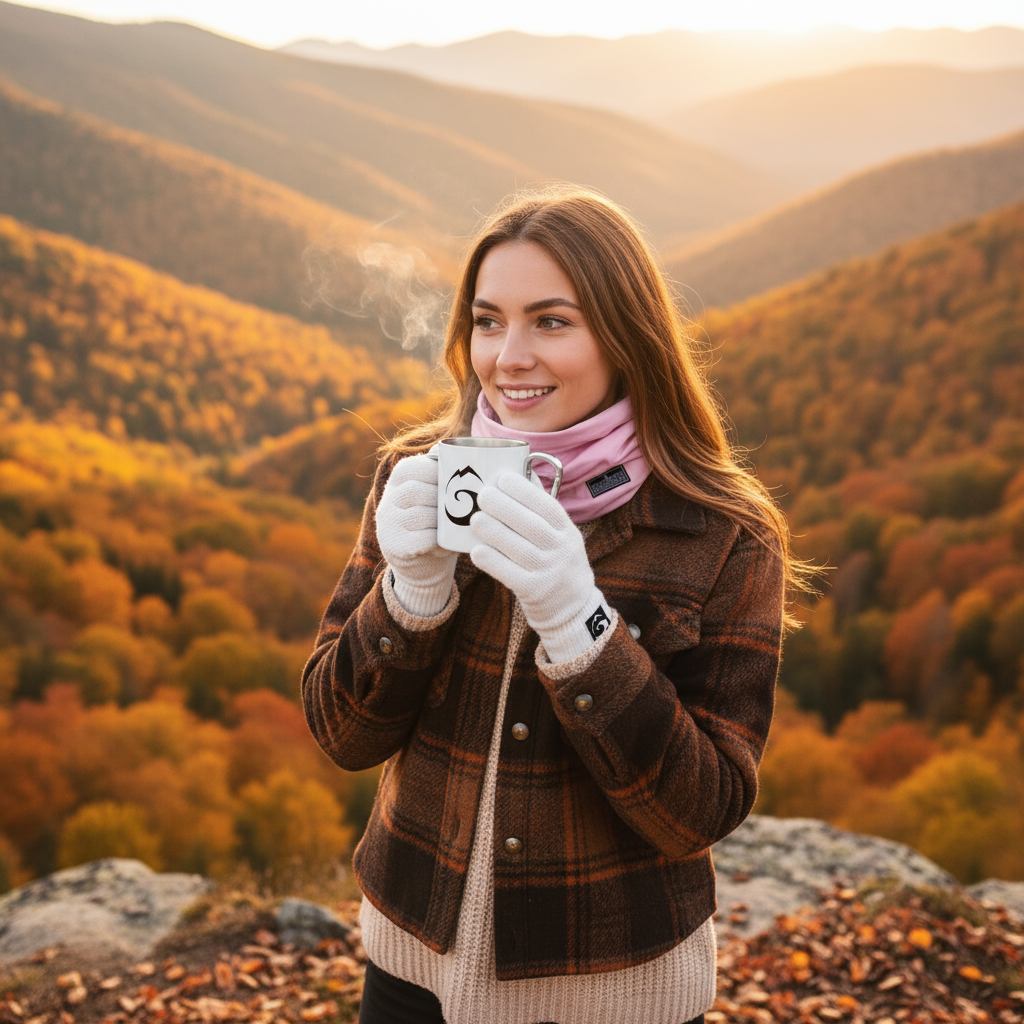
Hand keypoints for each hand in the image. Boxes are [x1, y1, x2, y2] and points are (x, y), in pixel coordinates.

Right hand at [376, 454, 457, 616]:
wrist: (425, 562)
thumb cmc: (438, 520)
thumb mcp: (437, 492)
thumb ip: (441, 471)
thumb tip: (443, 447)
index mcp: (398, 480)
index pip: (413, 468)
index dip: (438, 473)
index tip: (458, 483)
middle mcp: (387, 500)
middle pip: (416, 492)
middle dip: (444, 499)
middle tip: (465, 507)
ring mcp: (388, 524)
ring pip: (421, 516)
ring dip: (445, 522)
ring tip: (460, 525)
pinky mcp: (394, 547)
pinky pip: (423, 540)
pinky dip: (441, 542)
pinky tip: (448, 544)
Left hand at [470, 471, 612, 662]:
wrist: (572, 608)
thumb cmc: (558, 562)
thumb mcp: (561, 536)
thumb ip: (542, 510)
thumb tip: (521, 473)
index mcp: (568, 532)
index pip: (548, 507)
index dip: (525, 491)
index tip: (502, 478)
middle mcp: (562, 551)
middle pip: (532, 526)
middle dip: (505, 507)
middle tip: (482, 495)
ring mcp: (549, 573)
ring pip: (519, 549)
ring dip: (495, 532)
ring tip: (475, 519)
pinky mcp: (535, 592)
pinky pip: (510, 574)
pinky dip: (493, 562)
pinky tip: (476, 551)